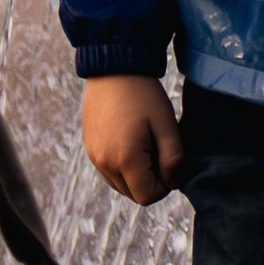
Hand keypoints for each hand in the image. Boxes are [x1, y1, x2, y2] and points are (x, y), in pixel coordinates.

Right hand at [82, 74, 182, 203]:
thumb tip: (172, 182)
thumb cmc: (144, 95)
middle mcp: (104, 163)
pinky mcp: (89, 149)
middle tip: (158, 150)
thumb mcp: (166, 125)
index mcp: (125, 160)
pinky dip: (122, 167)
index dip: (165, 186)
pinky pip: (109, 172)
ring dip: (136, 176)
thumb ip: (173, 159)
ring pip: (120, 185)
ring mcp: (94, 157)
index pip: (147, 197)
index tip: (169, 162)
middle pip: (133, 194)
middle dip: (150, 181)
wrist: (114, 67)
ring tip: (145, 145)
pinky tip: (131, 141)